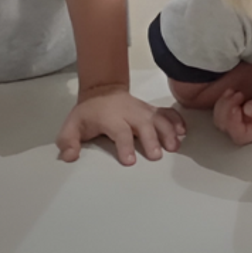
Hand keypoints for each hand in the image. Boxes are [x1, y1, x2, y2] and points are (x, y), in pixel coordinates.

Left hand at [56, 85, 185, 164]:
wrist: (103, 91)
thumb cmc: (89, 114)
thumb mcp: (71, 126)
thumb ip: (68, 141)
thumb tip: (69, 156)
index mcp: (110, 117)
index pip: (120, 131)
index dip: (125, 145)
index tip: (130, 161)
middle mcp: (130, 112)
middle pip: (143, 124)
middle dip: (151, 139)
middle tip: (157, 156)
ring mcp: (143, 110)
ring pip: (159, 118)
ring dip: (168, 131)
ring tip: (175, 146)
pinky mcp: (152, 110)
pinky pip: (167, 113)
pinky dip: (176, 120)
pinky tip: (183, 132)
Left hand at [212, 84, 251, 145]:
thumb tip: (247, 109)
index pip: (239, 134)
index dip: (233, 122)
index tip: (239, 105)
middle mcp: (249, 127)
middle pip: (225, 127)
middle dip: (225, 110)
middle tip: (236, 94)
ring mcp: (243, 119)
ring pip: (221, 119)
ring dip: (223, 105)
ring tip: (235, 92)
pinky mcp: (241, 109)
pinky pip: (224, 110)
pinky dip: (224, 100)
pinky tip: (233, 92)